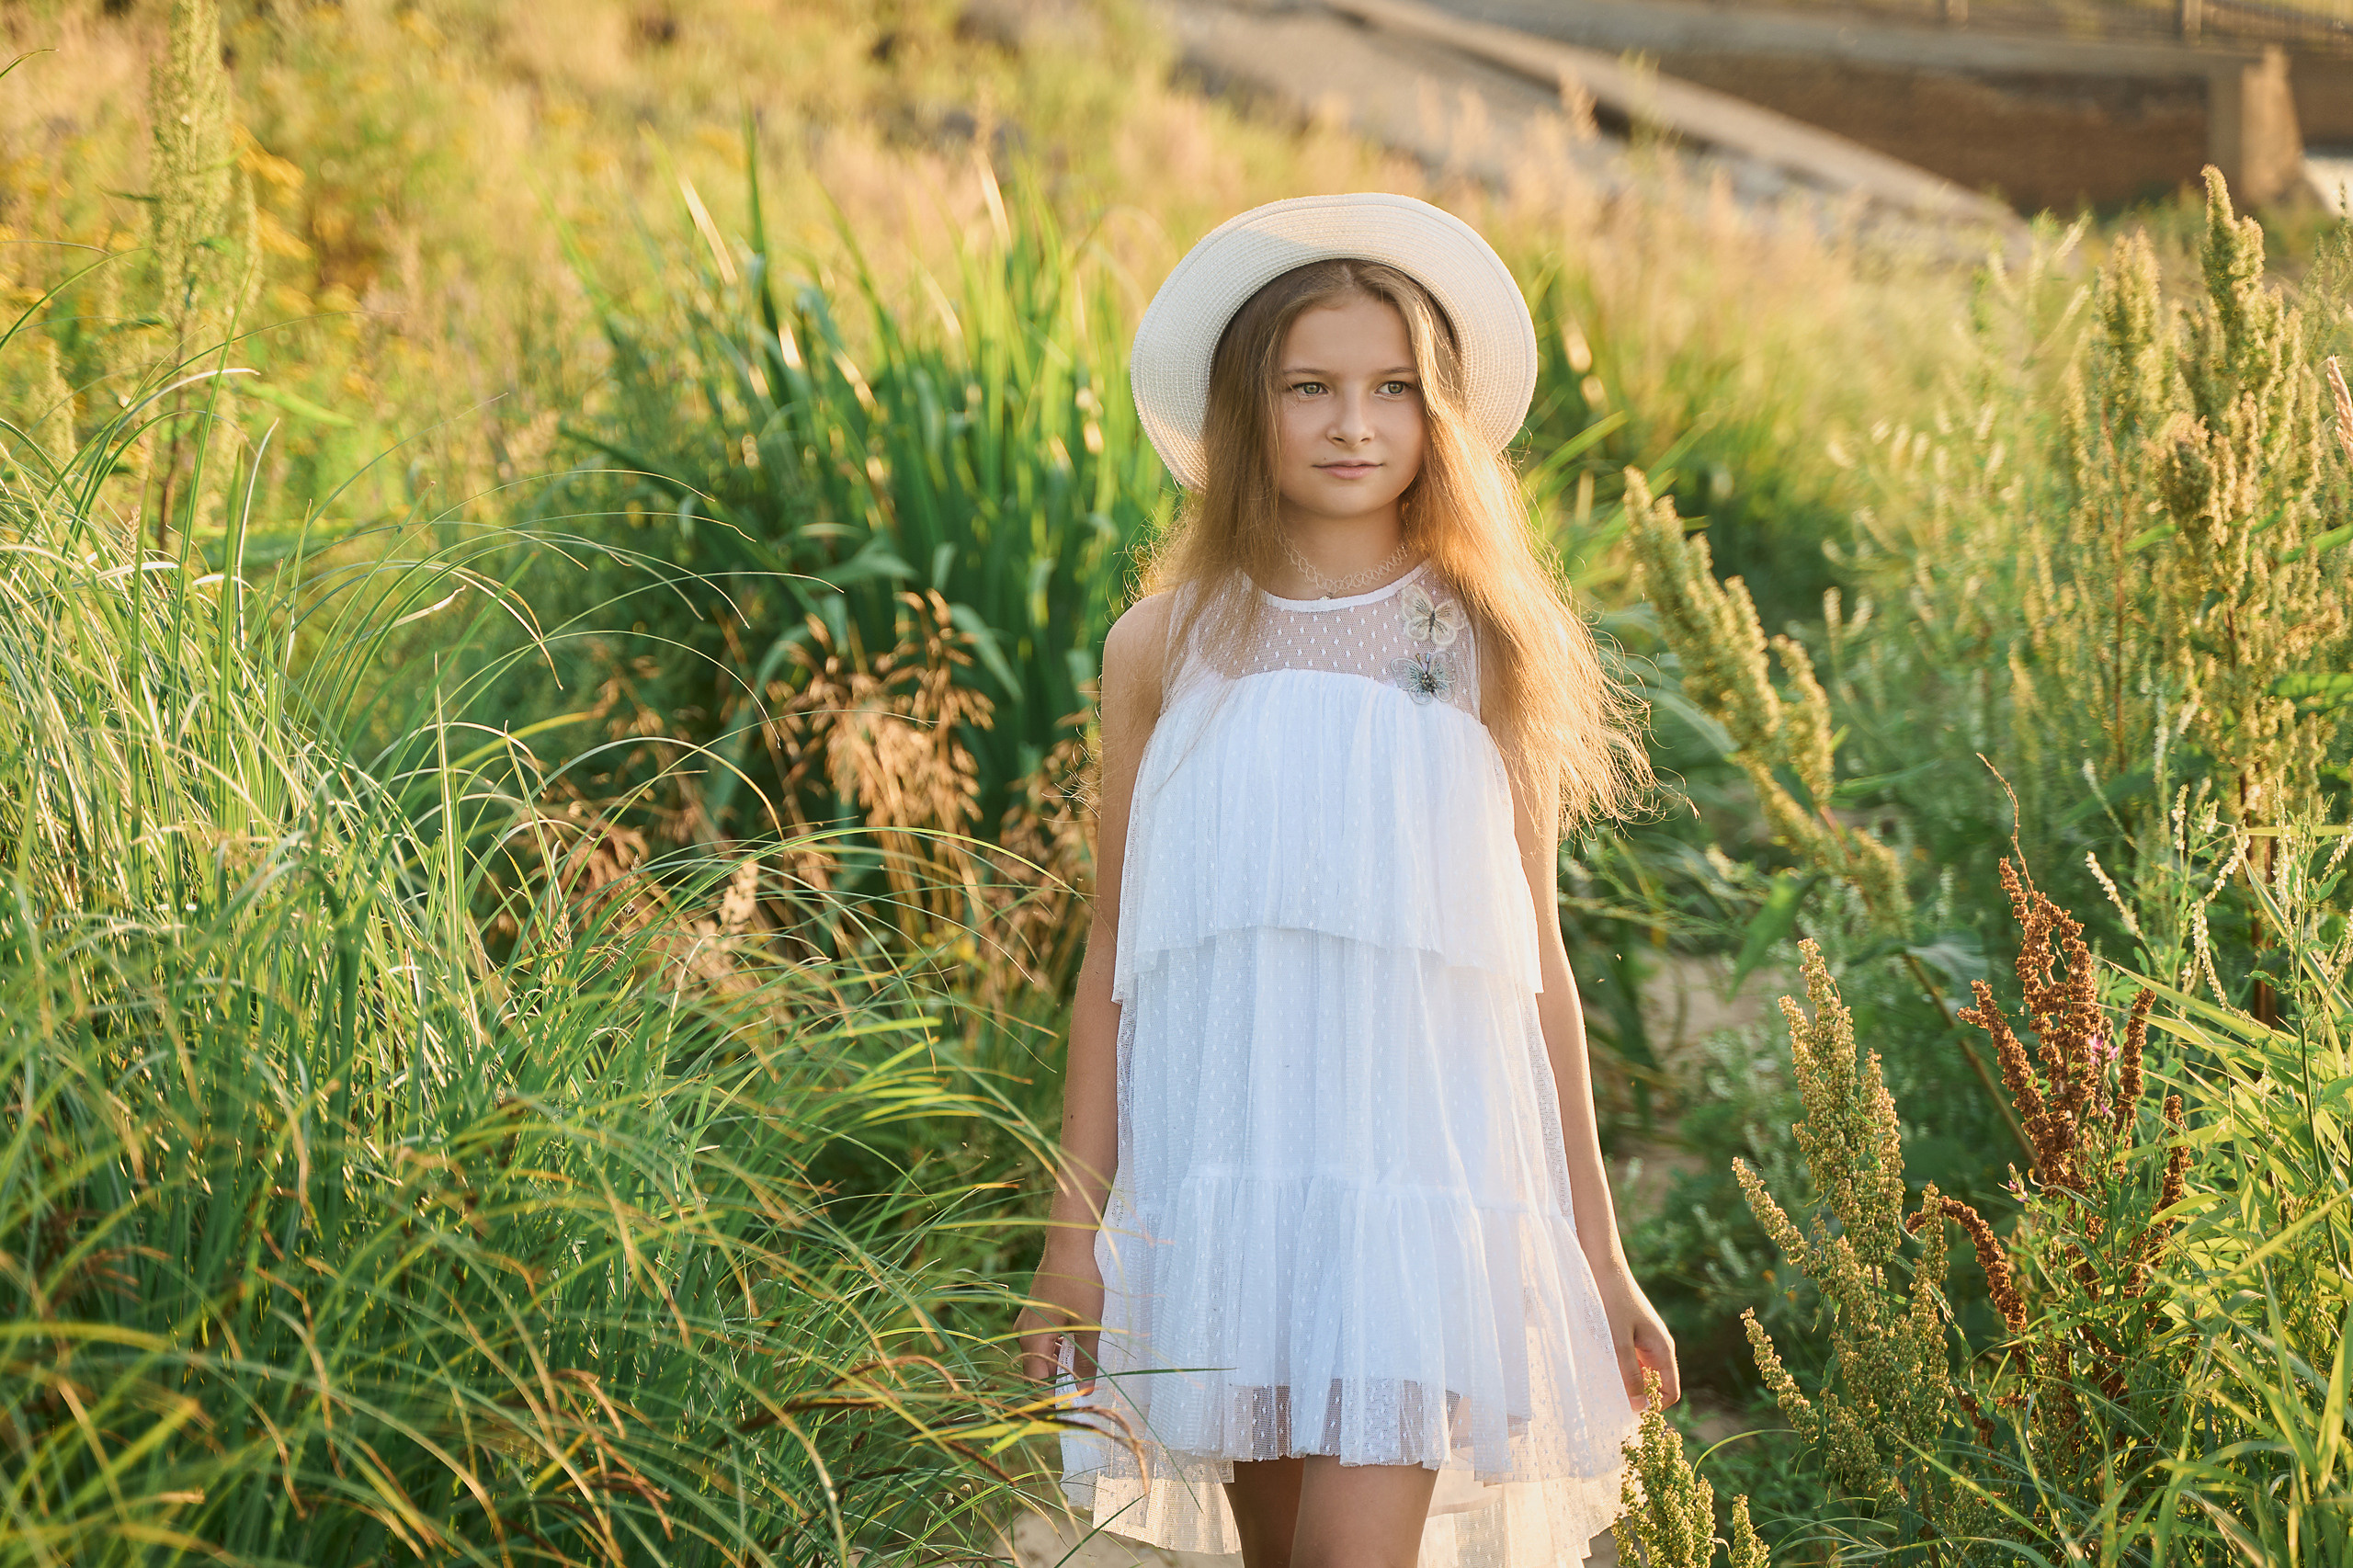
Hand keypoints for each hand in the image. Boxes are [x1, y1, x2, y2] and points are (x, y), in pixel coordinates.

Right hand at [1015, 1238, 1104, 1394]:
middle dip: (1056, 1385)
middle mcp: (1023, 1335)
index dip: (1051, 1402)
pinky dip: (1058, 1350)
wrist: (1068, 1245)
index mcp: (1032, 1341)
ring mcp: (1028, 1323)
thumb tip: (1085, 1391)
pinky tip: (1076, 1346)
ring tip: (1082, 1373)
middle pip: (1036, 1372)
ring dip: (1059, 1366)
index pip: (1036, 1384)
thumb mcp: (1088, 1325)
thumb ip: (1086, 1361)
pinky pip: (1043, 1341)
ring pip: (1041, 1356)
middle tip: (1080, 1396)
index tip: (1069, 1413)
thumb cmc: (1078, 1284)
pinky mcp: (1035, 1313)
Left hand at [1594, 1263, 1679, 1412]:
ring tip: (1604, 1379)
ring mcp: (1646, 1341)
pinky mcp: (1633, 1334)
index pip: (1670, 1393)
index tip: (1627, 1409)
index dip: (1654, 1406)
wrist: (1604, 1267)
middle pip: (1656, 1385)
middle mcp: (1659, 1348)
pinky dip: (1620, 1366)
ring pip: (1642, 1373)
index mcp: (1663, 1350)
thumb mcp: (1618, 1341)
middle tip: (1611, 1397)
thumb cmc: (1611, 1302)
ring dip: (1627, 1380)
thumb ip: (1629, 1374)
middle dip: (1638, 1395)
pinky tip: (1602, 1363)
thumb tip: (1641, 1408)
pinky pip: (1632, 1360)